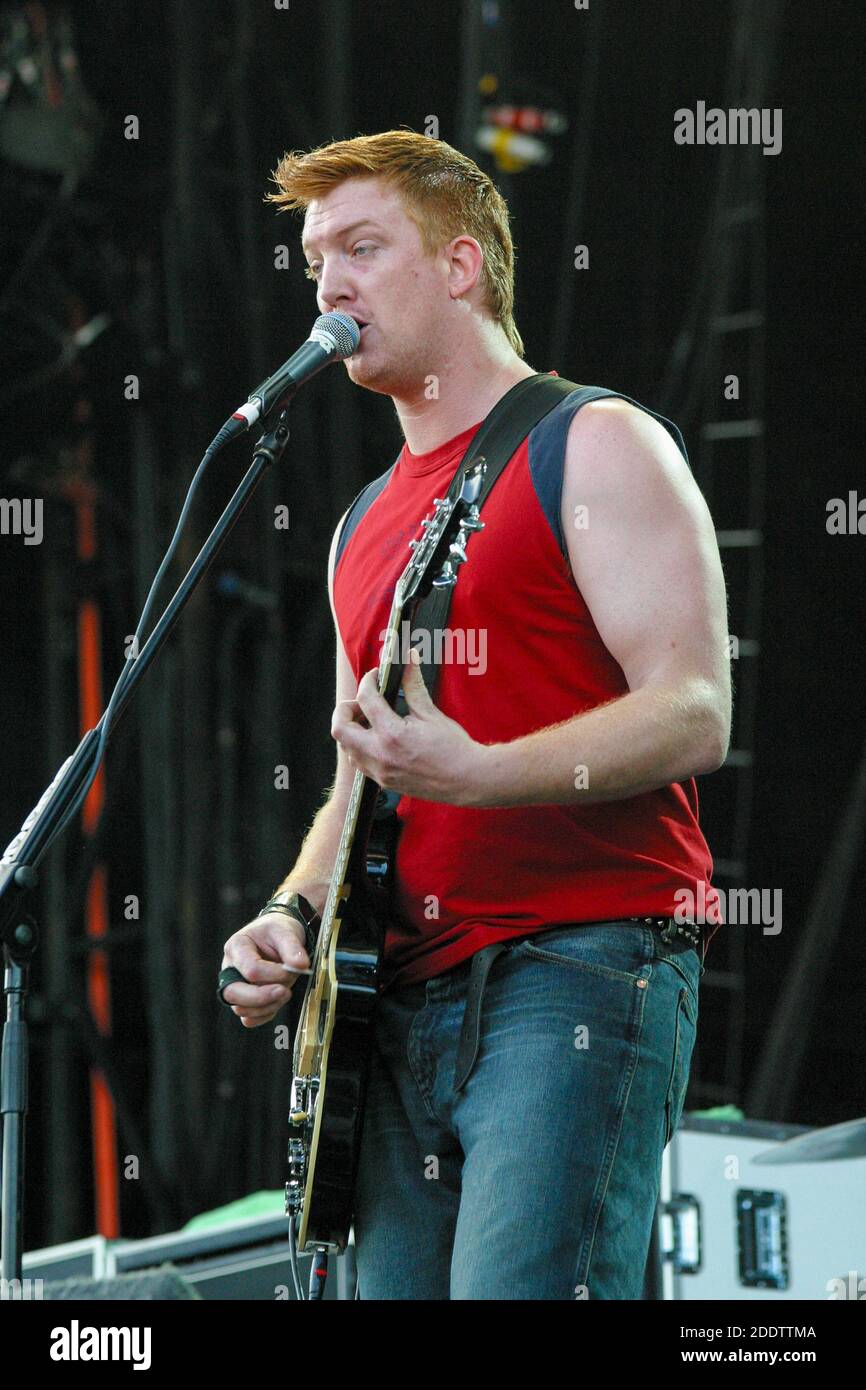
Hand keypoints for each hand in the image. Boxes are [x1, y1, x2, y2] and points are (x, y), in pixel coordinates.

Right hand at [221, 914, 308, 1027]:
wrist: (276, 936)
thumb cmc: (277, 931)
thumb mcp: (286, 931)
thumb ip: (293, 947)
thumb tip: (302, 965)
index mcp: (236, 946)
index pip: (251, 969)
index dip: (274, 975)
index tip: (294, 969)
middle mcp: (230, 968)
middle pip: (233, 993)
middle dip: (262, 997)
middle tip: (286, 991)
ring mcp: (234, 985)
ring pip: (241, 1008)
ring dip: (267, 1006)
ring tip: (286, 992)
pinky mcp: (243, 1000)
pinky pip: (248, 1018)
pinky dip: (264, 1016)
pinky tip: (278, 1002)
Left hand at [330, 648, 487, 804]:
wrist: (467, 780)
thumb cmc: (453, 748)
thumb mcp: (431, 713)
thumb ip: (412, 684)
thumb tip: (409, 658)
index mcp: (392, 734)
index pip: (365, 698)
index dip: (368, 681)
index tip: (377, 677)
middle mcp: (380, 755)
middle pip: (340, 729)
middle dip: (346, 709)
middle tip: (363, 703)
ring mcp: (380, 771)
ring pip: (347, 748)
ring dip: (352, 730)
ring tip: (372, 721)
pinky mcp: (383, 782)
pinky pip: (359, 762)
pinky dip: (361, 747)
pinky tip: (379, 739)